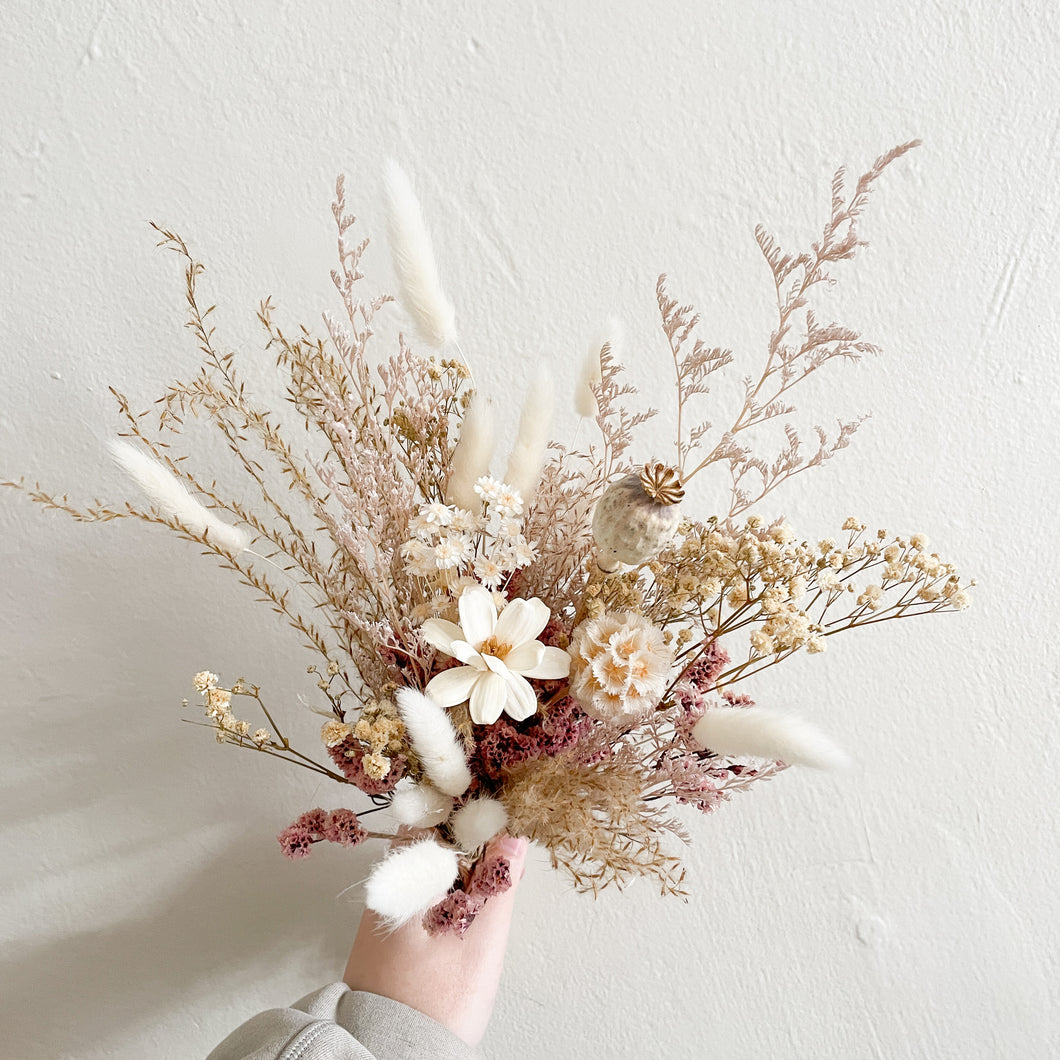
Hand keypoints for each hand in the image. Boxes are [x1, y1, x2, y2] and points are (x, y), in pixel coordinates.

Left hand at [343, 834, 527, 1046]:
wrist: (393, 1055)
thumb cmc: (437, 1004)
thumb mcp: (481, 942)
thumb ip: (498, 885)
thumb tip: (512, 838)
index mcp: (402, 881)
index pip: (434, 820)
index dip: (471, 816)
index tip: (501, 823)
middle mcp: (384, 890)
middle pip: (429, 843)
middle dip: (468, 843)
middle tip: (503, 855)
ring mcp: (380, 913)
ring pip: (423, 869)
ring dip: (456, 868)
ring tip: (489, 882)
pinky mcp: (382, 937)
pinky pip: (416, 895)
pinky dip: (443, 892)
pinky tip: (465, 911)